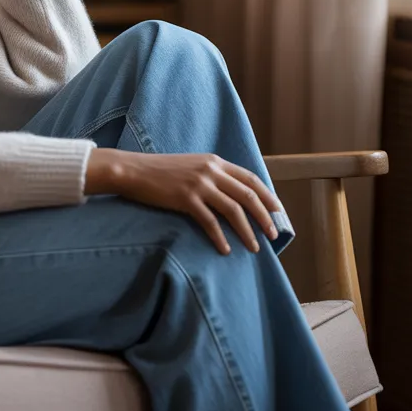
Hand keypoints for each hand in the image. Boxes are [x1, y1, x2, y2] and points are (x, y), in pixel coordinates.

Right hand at [85, 150, 282, 254]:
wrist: (133, 170)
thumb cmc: (161, 170)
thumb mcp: (191, 165)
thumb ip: (212, 174)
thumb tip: (232, 194)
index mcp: (214, 161)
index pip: (250, 178)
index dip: (267, 195)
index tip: (278, 211)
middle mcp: (211, 170)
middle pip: (248, 196)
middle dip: (264, 217)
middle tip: (273, 234)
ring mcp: (199, 184)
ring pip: (233, 210)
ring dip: (247, 231)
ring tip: (254, 247)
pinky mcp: (186, 198)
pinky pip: (210, 222)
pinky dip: (220, 237)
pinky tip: (225, 249)